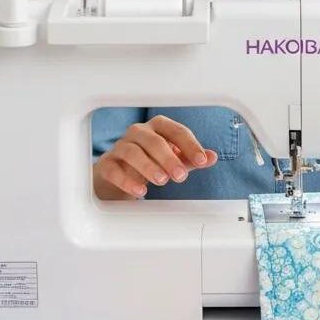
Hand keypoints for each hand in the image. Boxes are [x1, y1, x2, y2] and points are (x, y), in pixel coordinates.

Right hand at [93, 115, 217, 199]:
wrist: (118, 173)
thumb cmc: (149, 161)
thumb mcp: (173, 159)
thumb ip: (191, 158)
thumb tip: (212, 157)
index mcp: (157, 127)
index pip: (175, 131)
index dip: (190, 145)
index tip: (202, 160)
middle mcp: (138, 133)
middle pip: (153, 140)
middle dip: (169, 158)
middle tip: (181, 176)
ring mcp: (120, 147)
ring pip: (132, 152)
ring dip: (149, 166)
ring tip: (162, 181)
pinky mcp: (107, 164)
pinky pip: (114, 169)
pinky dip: (127, 180)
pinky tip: (140, 192)